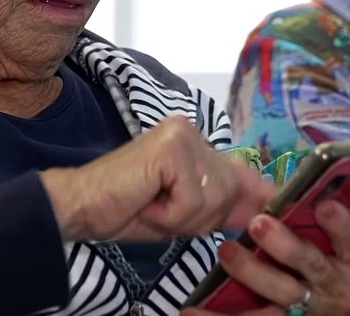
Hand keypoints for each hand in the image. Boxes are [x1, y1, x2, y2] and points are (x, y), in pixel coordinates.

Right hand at [40, 115, 275, 241]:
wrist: (81, 207)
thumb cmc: (126, 209)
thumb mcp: (184, 211)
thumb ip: (221, 202)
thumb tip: (267, 199)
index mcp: (194, 142)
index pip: (239, 170)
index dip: (254, 195)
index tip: (268, 204)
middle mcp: (191, 131)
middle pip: (229, 191)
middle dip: (203, 217)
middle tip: (165, 213)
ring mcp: (182, 136)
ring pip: (214, 198)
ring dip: (183, 219)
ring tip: (153, 207)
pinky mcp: (172, 149)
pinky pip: (194, 200)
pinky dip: (171, 215)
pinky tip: (147, 203)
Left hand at [184, 200, 349, 315]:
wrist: (339, 310)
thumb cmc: (338, 261)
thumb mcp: (345, 244)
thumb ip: (322, 218)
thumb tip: (289, 180)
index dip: (342, 226)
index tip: (323, 205)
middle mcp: (338, 287)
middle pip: (313, 266)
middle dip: (286, 246)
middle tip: (259, 223)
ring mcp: (309, 309)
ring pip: (281, 293)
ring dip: (252, 272)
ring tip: (226, 251)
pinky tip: (191, 311)